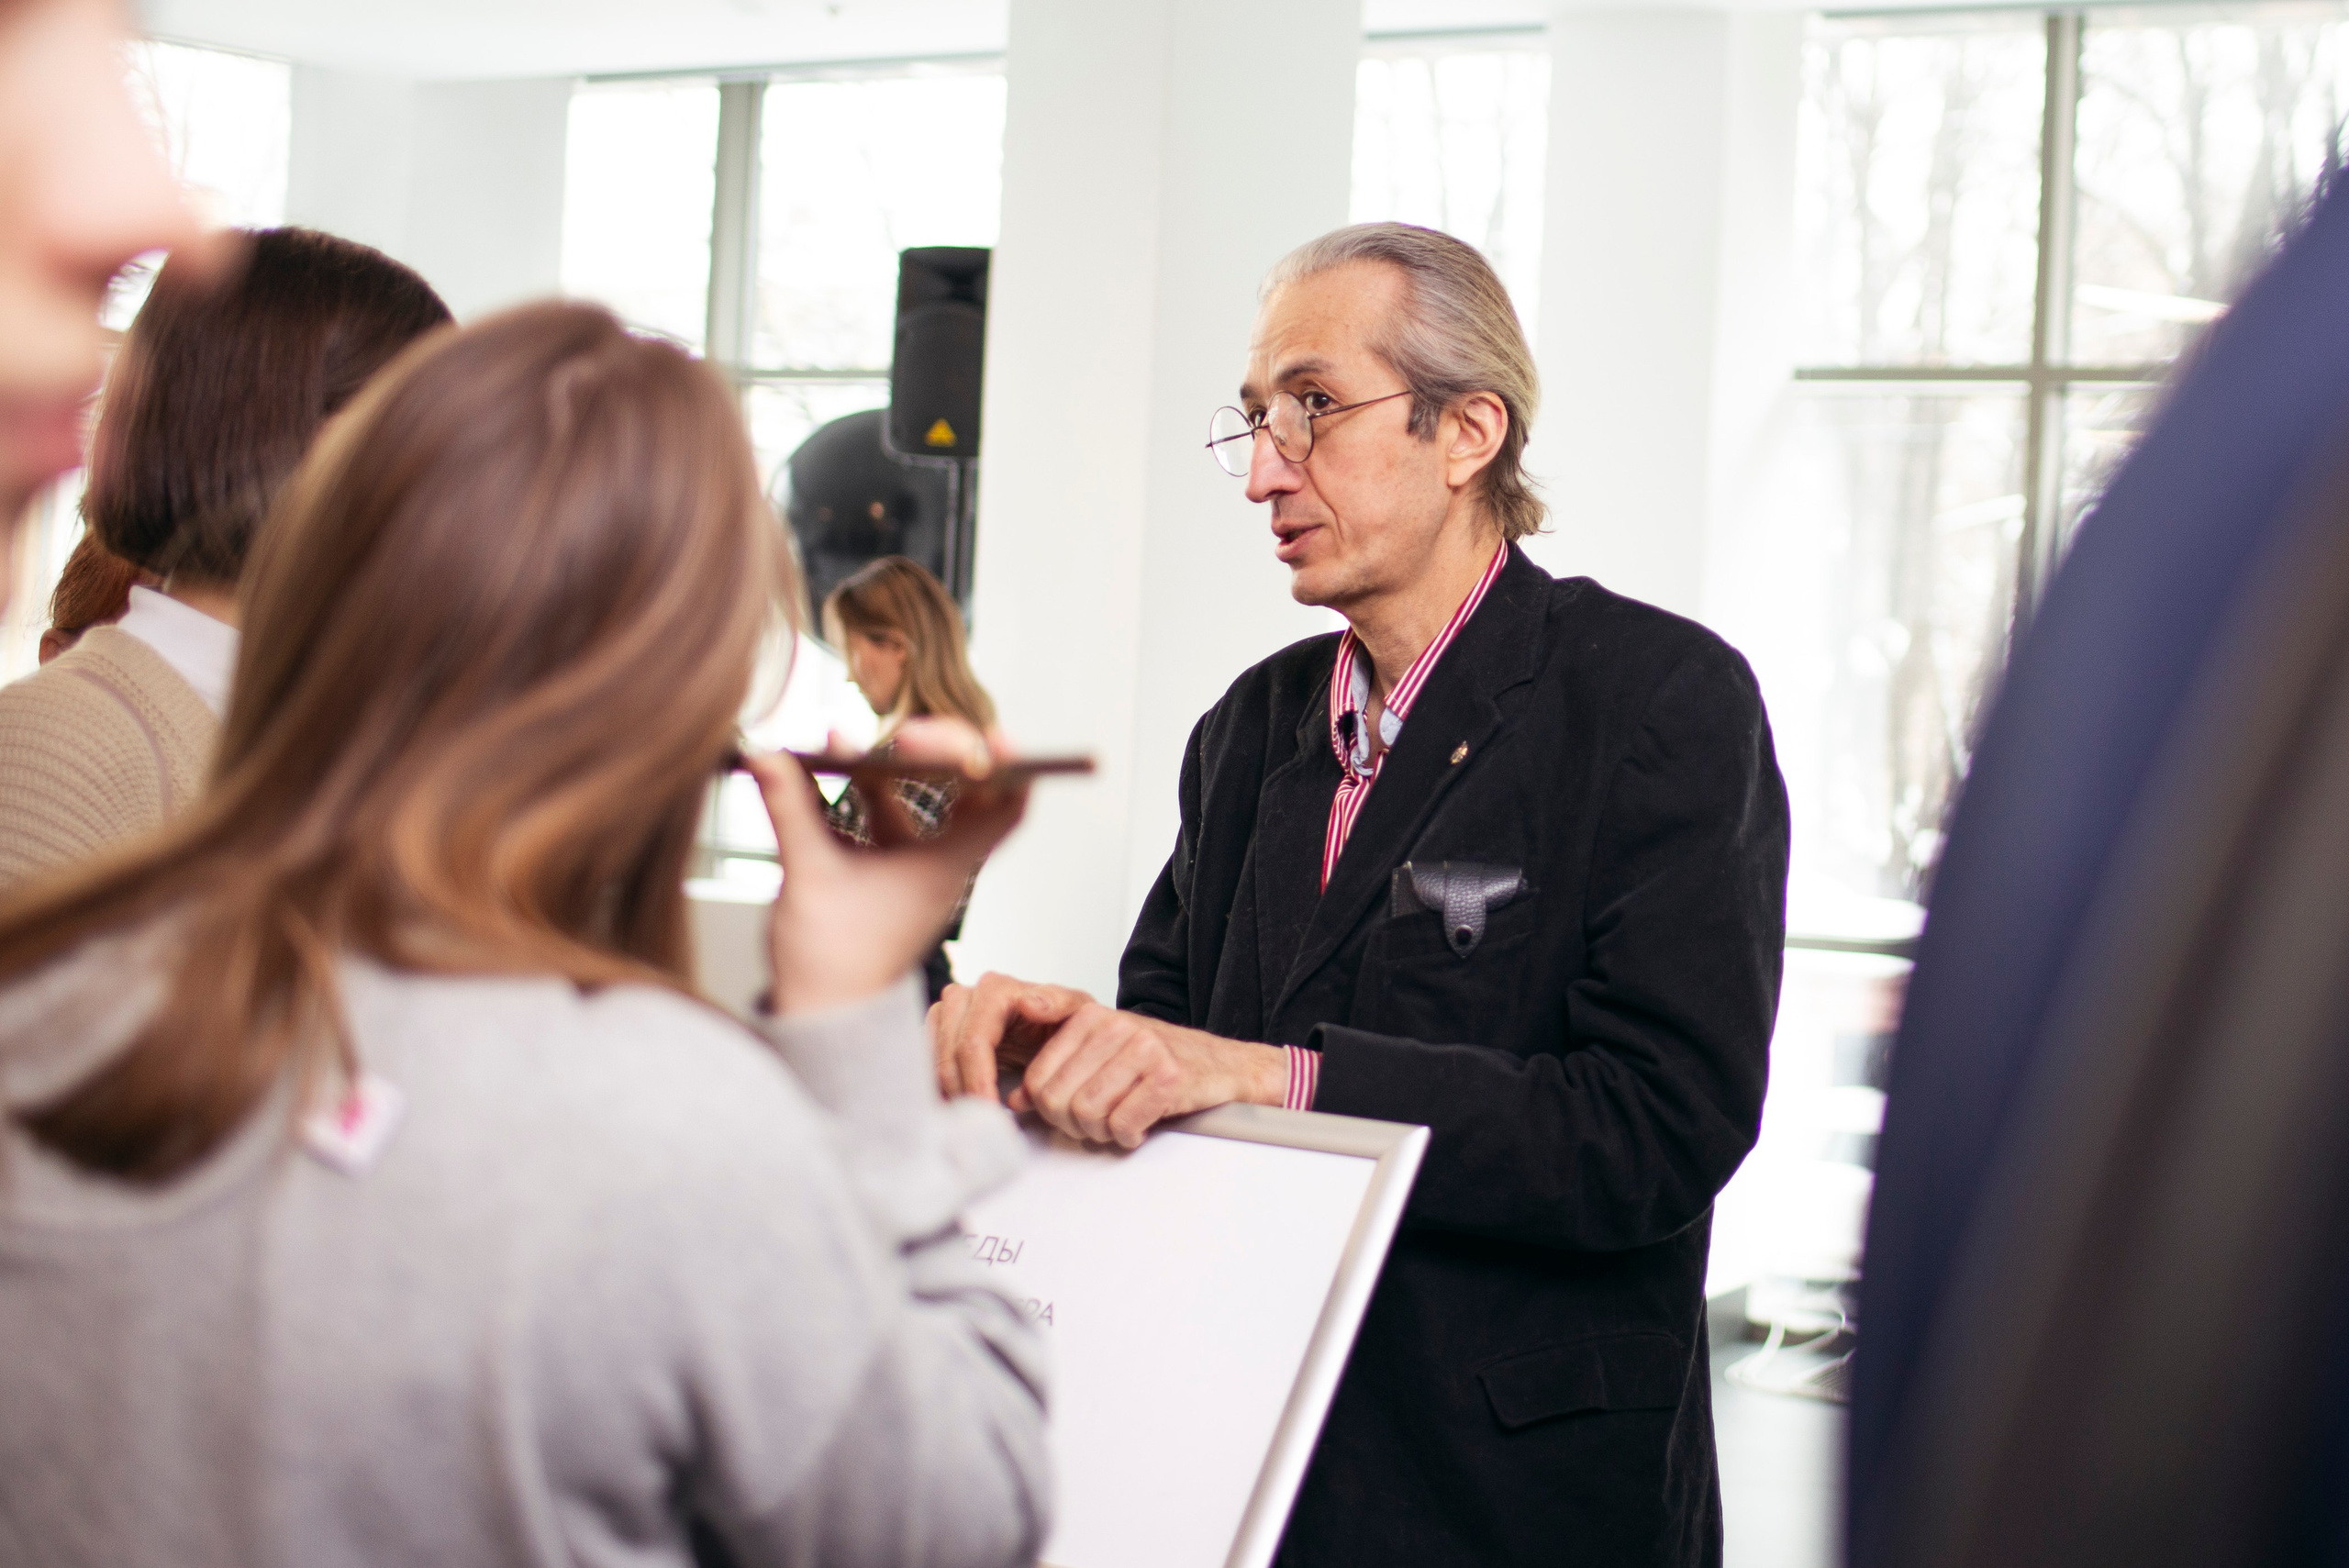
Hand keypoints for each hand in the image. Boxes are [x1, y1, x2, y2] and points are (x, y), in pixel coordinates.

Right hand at [745, 718, 1026, 1015]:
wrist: (821, 1016)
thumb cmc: (832, 963)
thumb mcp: (809, 875)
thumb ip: (788, 808)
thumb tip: (764, 753)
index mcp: (944, 866)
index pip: (1005, 808)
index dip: (1011, 767)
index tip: (988, 736)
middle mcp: (938, 862)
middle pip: (965, 791)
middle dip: (938, 750)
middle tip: (904, 734)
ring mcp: (911, 866)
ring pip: (916, 801)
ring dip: (888, 767)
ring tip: (842, 739)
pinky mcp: (882, 872)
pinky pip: (882, 819)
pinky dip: (860, 791)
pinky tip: (823, 763)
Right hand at [930, 972, 1094, 1100]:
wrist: (1056, 1032)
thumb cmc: (1068, 1022)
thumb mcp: (1079, 1011)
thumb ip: (1059, 1003)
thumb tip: (1027, 1003)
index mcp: (995, 989)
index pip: (973, 1042)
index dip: (977, 1081)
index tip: (990, 1111)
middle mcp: (964, 996)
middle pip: (947, 1052)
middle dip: (962, 1090)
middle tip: (981, 1121)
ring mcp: (946, 1013)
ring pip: (931, 1059)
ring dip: (948, 1090)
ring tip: (972, 1115)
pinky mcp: (937, 1032)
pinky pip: (926, 1063)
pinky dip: (939, 1086)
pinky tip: (958, 1106)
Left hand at [997, 997, 1286, 1148]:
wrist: (1222, 1065)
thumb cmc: (1159, 1061)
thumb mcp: (1101, 1057)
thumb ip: (1056, 1074)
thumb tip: (1015, 1102)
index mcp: (1089, 1017)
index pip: (1037, 1080)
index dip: (1048, 1110)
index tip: (1069, 1113)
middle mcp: (1115, 1026)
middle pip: (1058, 1100)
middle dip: (1074, 1125)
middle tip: (1098, 1122)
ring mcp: (1143, 1048)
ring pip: (1087, 1114)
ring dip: (1102, 1132)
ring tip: (1120, 1121)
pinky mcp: (1168, 1076)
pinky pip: (1123, 1124)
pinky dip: (1129, 1135)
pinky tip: (1141, 1124)